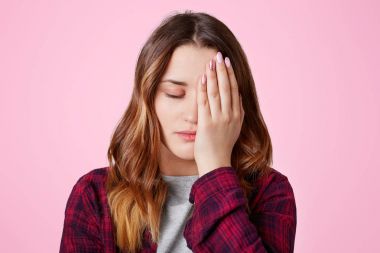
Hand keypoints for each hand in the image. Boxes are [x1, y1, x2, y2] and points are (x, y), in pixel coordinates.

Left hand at [194, 52, 244, 176]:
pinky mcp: (207, 124)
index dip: (230, 75)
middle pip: (227, 88)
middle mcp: (230, 116)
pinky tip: (202, 78)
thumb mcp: (234, 129)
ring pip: (216, 93)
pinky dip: (203, 89)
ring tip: (211, 62)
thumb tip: (237, 98)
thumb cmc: (222, 148)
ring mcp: (219, 120)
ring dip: (213, 76)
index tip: (227, 63)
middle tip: (219, 56)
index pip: (234, 90)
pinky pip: (205, 103)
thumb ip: (236, 114)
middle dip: (223, 70)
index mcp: (237, 116)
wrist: (216, 164)